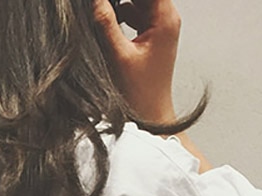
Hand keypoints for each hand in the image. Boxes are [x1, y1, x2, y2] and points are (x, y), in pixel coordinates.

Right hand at [92, 0, 182, 124]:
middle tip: (103, 9)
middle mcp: (166, 19)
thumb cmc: (140, 95)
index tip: (108, 1)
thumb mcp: (118, 55)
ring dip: (120, 5)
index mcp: (164, 19)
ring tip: (105, 19)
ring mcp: (160, 28)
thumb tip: (95, 1)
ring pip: (138, 1)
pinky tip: (109, 27)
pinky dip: (122, 16)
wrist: (150, 117)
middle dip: (121, 0)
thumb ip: (105, 22)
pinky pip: (136, 15)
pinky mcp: (152, 36)